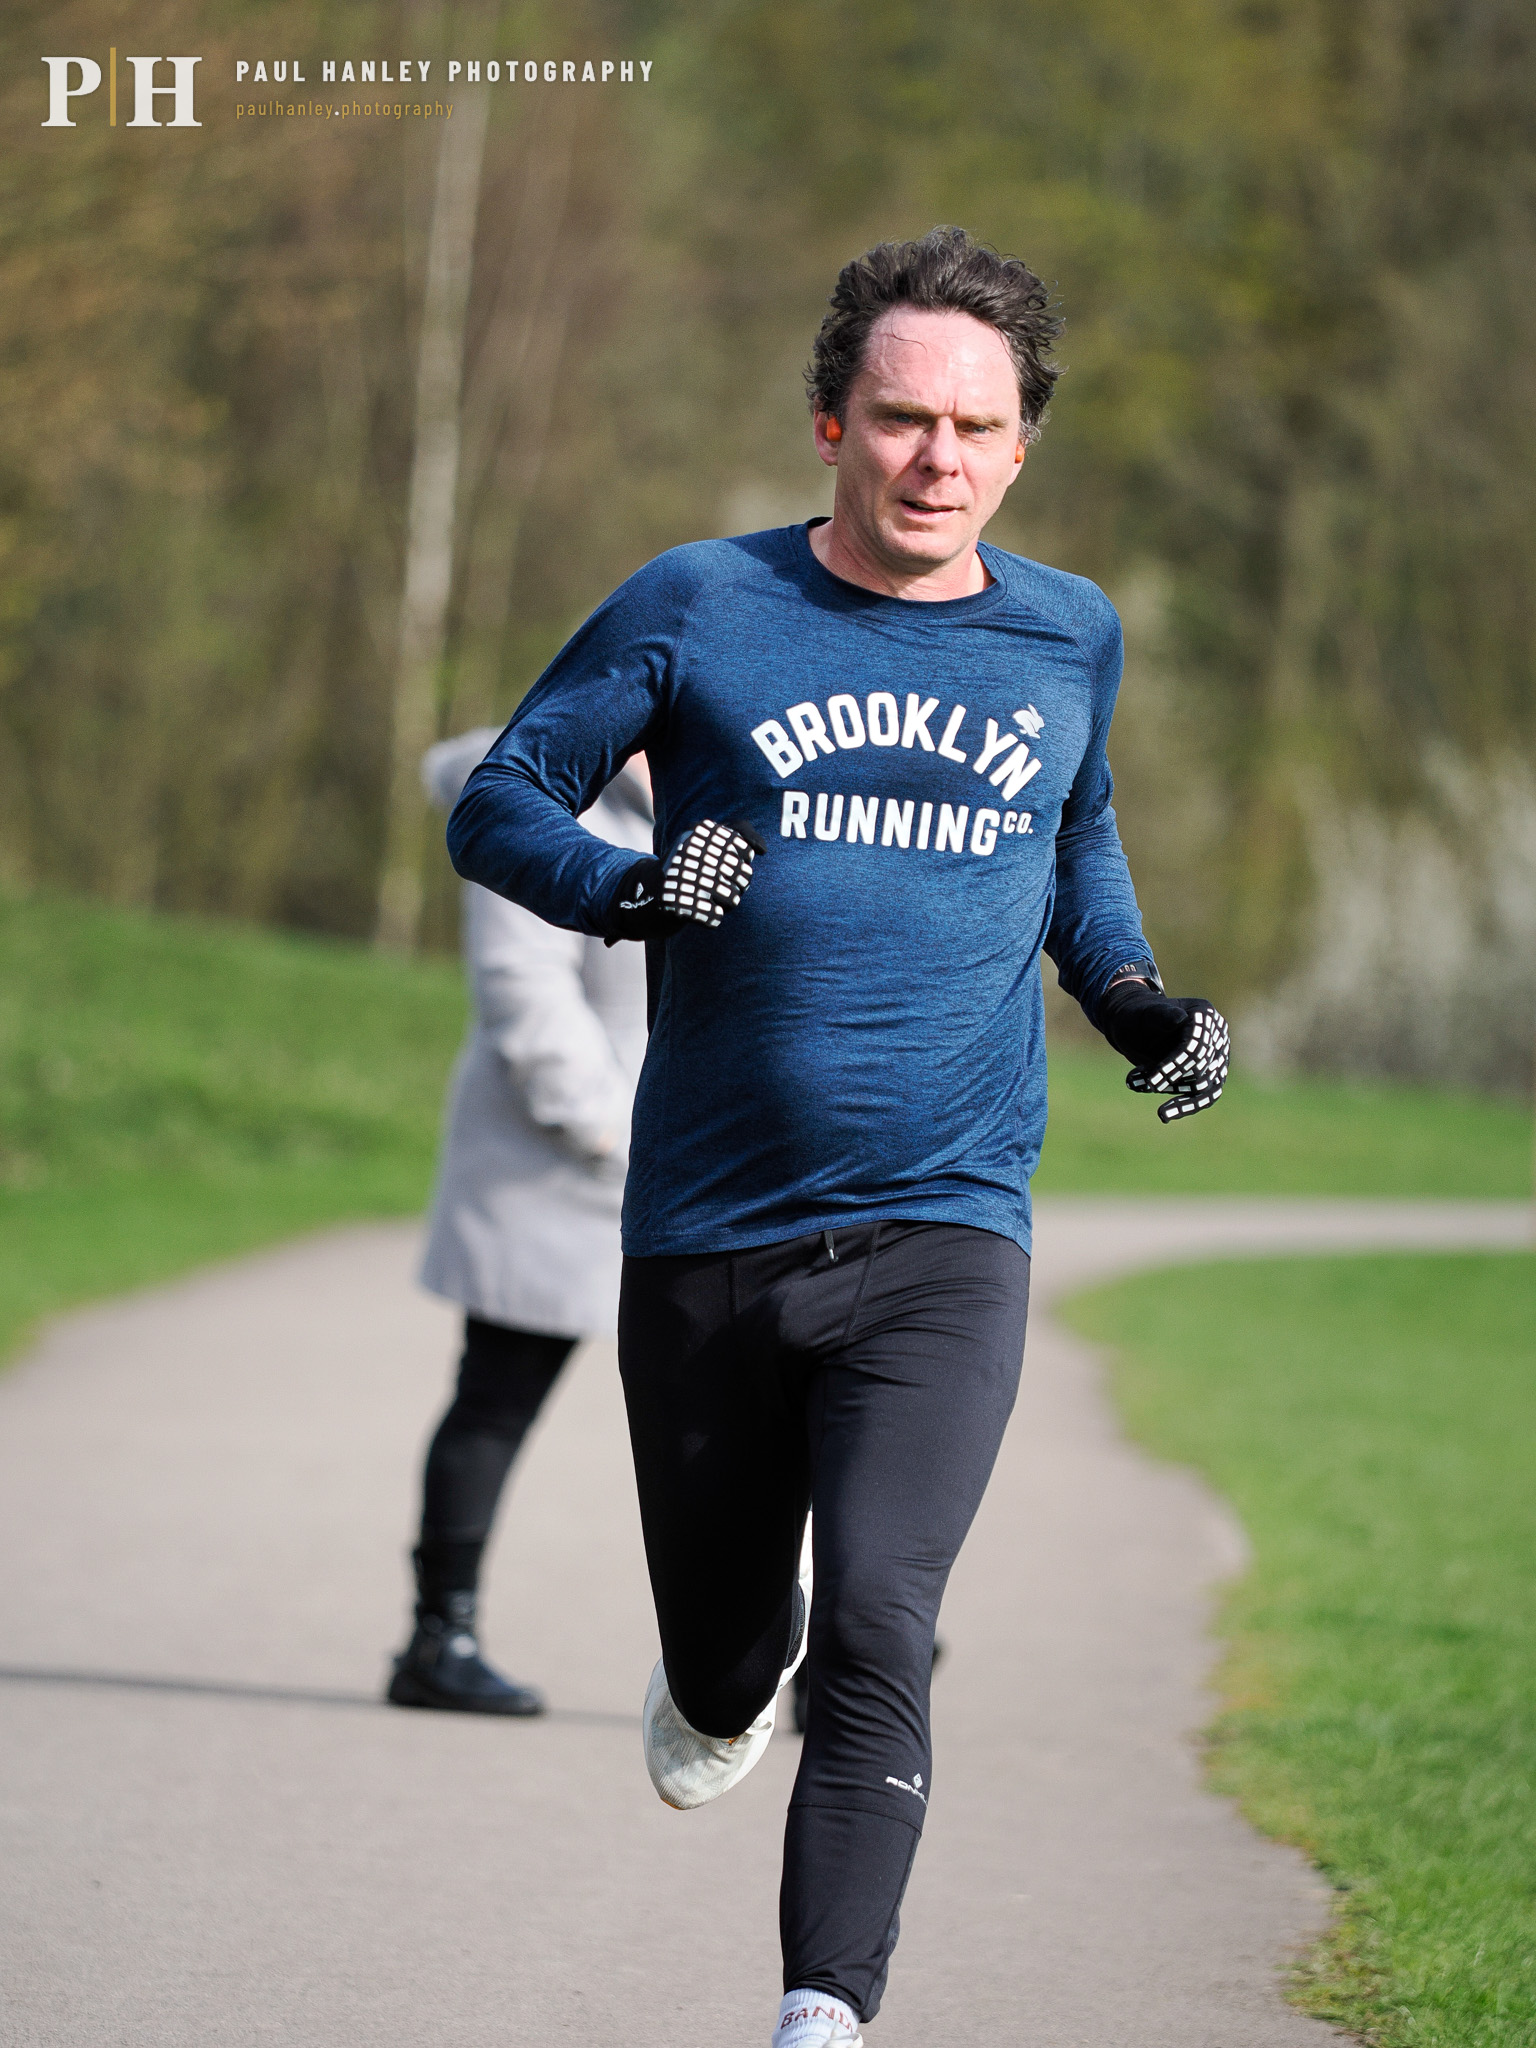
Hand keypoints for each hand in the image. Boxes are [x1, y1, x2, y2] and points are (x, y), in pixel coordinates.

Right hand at [607, 819, 764, 942]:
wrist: (647, 894)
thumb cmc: (688, 865)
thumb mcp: (708, 838)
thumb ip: (739, 831)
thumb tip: (762, 849)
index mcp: (700, 835)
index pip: (744, 850)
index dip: (742, 862)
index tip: (728, 863)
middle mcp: (691, 854)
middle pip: (744, 876)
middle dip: (738, 885)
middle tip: (720, 884)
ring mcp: (684, 880)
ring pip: (733, 900)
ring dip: (727, 903)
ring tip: (711, 897)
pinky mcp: (677, 906)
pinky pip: (715, 918)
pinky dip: (711, 917)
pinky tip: (698, 909)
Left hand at [1098, 980, 1229, 1122]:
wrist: (1136, 1027)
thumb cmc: (1140, 1016)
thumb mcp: (1145, 1013)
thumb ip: (1161, 1015)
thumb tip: (1179, 1018)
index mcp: (1204, 1015)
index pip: (1197, 1046)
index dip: (1175, 1065)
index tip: (1152, 1082)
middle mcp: (1216, 1037)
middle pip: (1200, 1068)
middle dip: (1167, 1079)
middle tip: (1134, 1081)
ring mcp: (1216, 1058)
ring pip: (1202, 1086)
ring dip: (1169, 1091)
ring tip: (1139, 1089)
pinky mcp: (1211, 1077)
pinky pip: (1204, 1097)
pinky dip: (1185, 1107)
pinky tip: (1164, 1115)